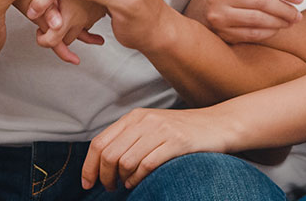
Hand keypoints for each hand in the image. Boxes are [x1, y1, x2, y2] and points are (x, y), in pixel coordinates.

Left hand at [82, 106, 228, 190]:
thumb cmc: (182, 132)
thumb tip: (101, 164)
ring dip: (122, 181)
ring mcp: (160, 130)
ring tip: (127, 185)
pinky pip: (146, 166)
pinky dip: (138, 180)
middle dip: (105, 178)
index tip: (88, 183)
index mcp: (134, 117)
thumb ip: (128, 140)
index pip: (99, 142)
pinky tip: (140, 182)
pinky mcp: (176, 142)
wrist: (217, 124)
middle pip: (109, 154)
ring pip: (125, 162)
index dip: (89, 166)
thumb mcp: (151, 128)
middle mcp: (144, 121)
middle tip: (111, 188)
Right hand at [184, 0, 303, 43]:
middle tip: (298, 14)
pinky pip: (251, 35)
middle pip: (262, 1)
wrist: (190, 15)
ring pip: (259, 20)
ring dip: (280, 22)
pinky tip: (275, 30)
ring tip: (291, 22)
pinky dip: (268, 33)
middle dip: (285, 9)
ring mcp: (220, 16)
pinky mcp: (221, 34)